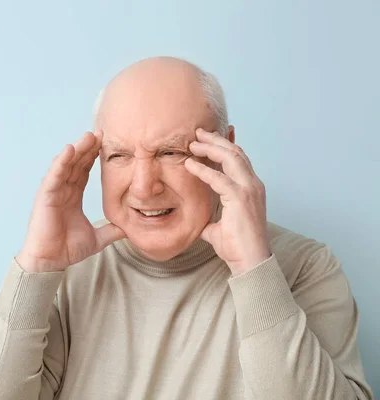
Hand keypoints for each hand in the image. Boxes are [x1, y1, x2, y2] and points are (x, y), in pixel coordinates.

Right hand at [17, 132, 125, 272]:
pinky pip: (54, 176)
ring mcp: (53, 192)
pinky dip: (61, 162)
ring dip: (76, 150)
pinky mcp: (45, 197)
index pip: (84, 171)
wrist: (51, 262)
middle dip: (87, 148)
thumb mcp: (97, 238)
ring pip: (66, 165)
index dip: (94, 157)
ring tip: (89, 136)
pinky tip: (70, 150)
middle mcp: (62, 191)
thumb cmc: (66, 250)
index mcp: (73, 196)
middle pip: (76, 164)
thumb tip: (129, 229)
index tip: (106, 144)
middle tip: (101, 133)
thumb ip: (111, 231)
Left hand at [184, 128, 270, 274]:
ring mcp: (249, 190)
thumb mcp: (218, 226)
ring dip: (211, 148)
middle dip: (216, 139)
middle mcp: (253, 185)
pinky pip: (219, 178)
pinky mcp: (240, 199)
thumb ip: (209, 217)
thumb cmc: (236, 246)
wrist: (250, 261)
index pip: (239, 159)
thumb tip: (196, 220)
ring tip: (192, 143)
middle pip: (236, 152)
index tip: (208, 137)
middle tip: (198, 132)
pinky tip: (190, 164)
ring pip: (231, 158)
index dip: (225, 144)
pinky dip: (203, 169)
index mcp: (251, 188)